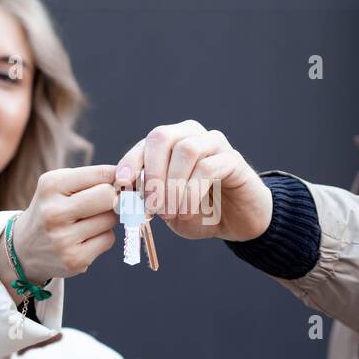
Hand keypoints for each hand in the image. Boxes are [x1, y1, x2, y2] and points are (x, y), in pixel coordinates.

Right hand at [0, 165, 118, 294]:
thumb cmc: (51, 209)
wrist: (24, 248)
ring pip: (111, 220)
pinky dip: (103, 237)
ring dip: (107, 219)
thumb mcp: (59, 185)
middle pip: (108, 197)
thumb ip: (91, 178)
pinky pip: (108, 240)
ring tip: (88, 221)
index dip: (115, 177)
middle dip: (113, 198)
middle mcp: (54, 212)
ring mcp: (63, 239)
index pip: (101, 174)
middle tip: (106, 202)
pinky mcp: (74, 260)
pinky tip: (86, 238)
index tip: (117, 182)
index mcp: (51, 185)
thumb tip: (129, 181)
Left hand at [115, 120, 271, 241]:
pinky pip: (208, 168)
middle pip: (163, 136)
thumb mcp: (166, 208)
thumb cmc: (198, 212)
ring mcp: (214, 143)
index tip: (121, 184)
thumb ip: (147, 197)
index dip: (130, 161)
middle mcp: (192, 135)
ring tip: (170, 213)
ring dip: (173, 186)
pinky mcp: (233, 159)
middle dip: (152, 172)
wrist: (237, 223)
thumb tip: (123, 191)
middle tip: (150, 206)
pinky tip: (187, 212)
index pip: (147, 142)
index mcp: (172, 143)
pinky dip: (192, 193)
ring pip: (185, 150)